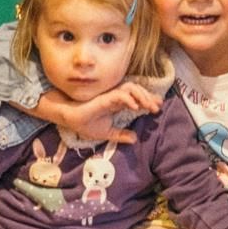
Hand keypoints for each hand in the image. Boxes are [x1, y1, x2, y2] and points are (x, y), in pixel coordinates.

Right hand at [36, 81, 159, 137]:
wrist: (70, 120)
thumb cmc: (86, 124)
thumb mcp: (107, 133)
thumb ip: (120, 135)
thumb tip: (135, 139)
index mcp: (117, 103)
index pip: (136, 98)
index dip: (147, 101)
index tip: (157, 108)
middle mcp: (116, 97)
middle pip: (137, 91)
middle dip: (148, 98)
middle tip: (157, 108)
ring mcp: (110, 95)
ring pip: (130, 88)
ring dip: (142, 96)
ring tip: (149, 107)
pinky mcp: (104, 97)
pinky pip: (119, 94)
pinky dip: (129, 99)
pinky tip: (135, 107)